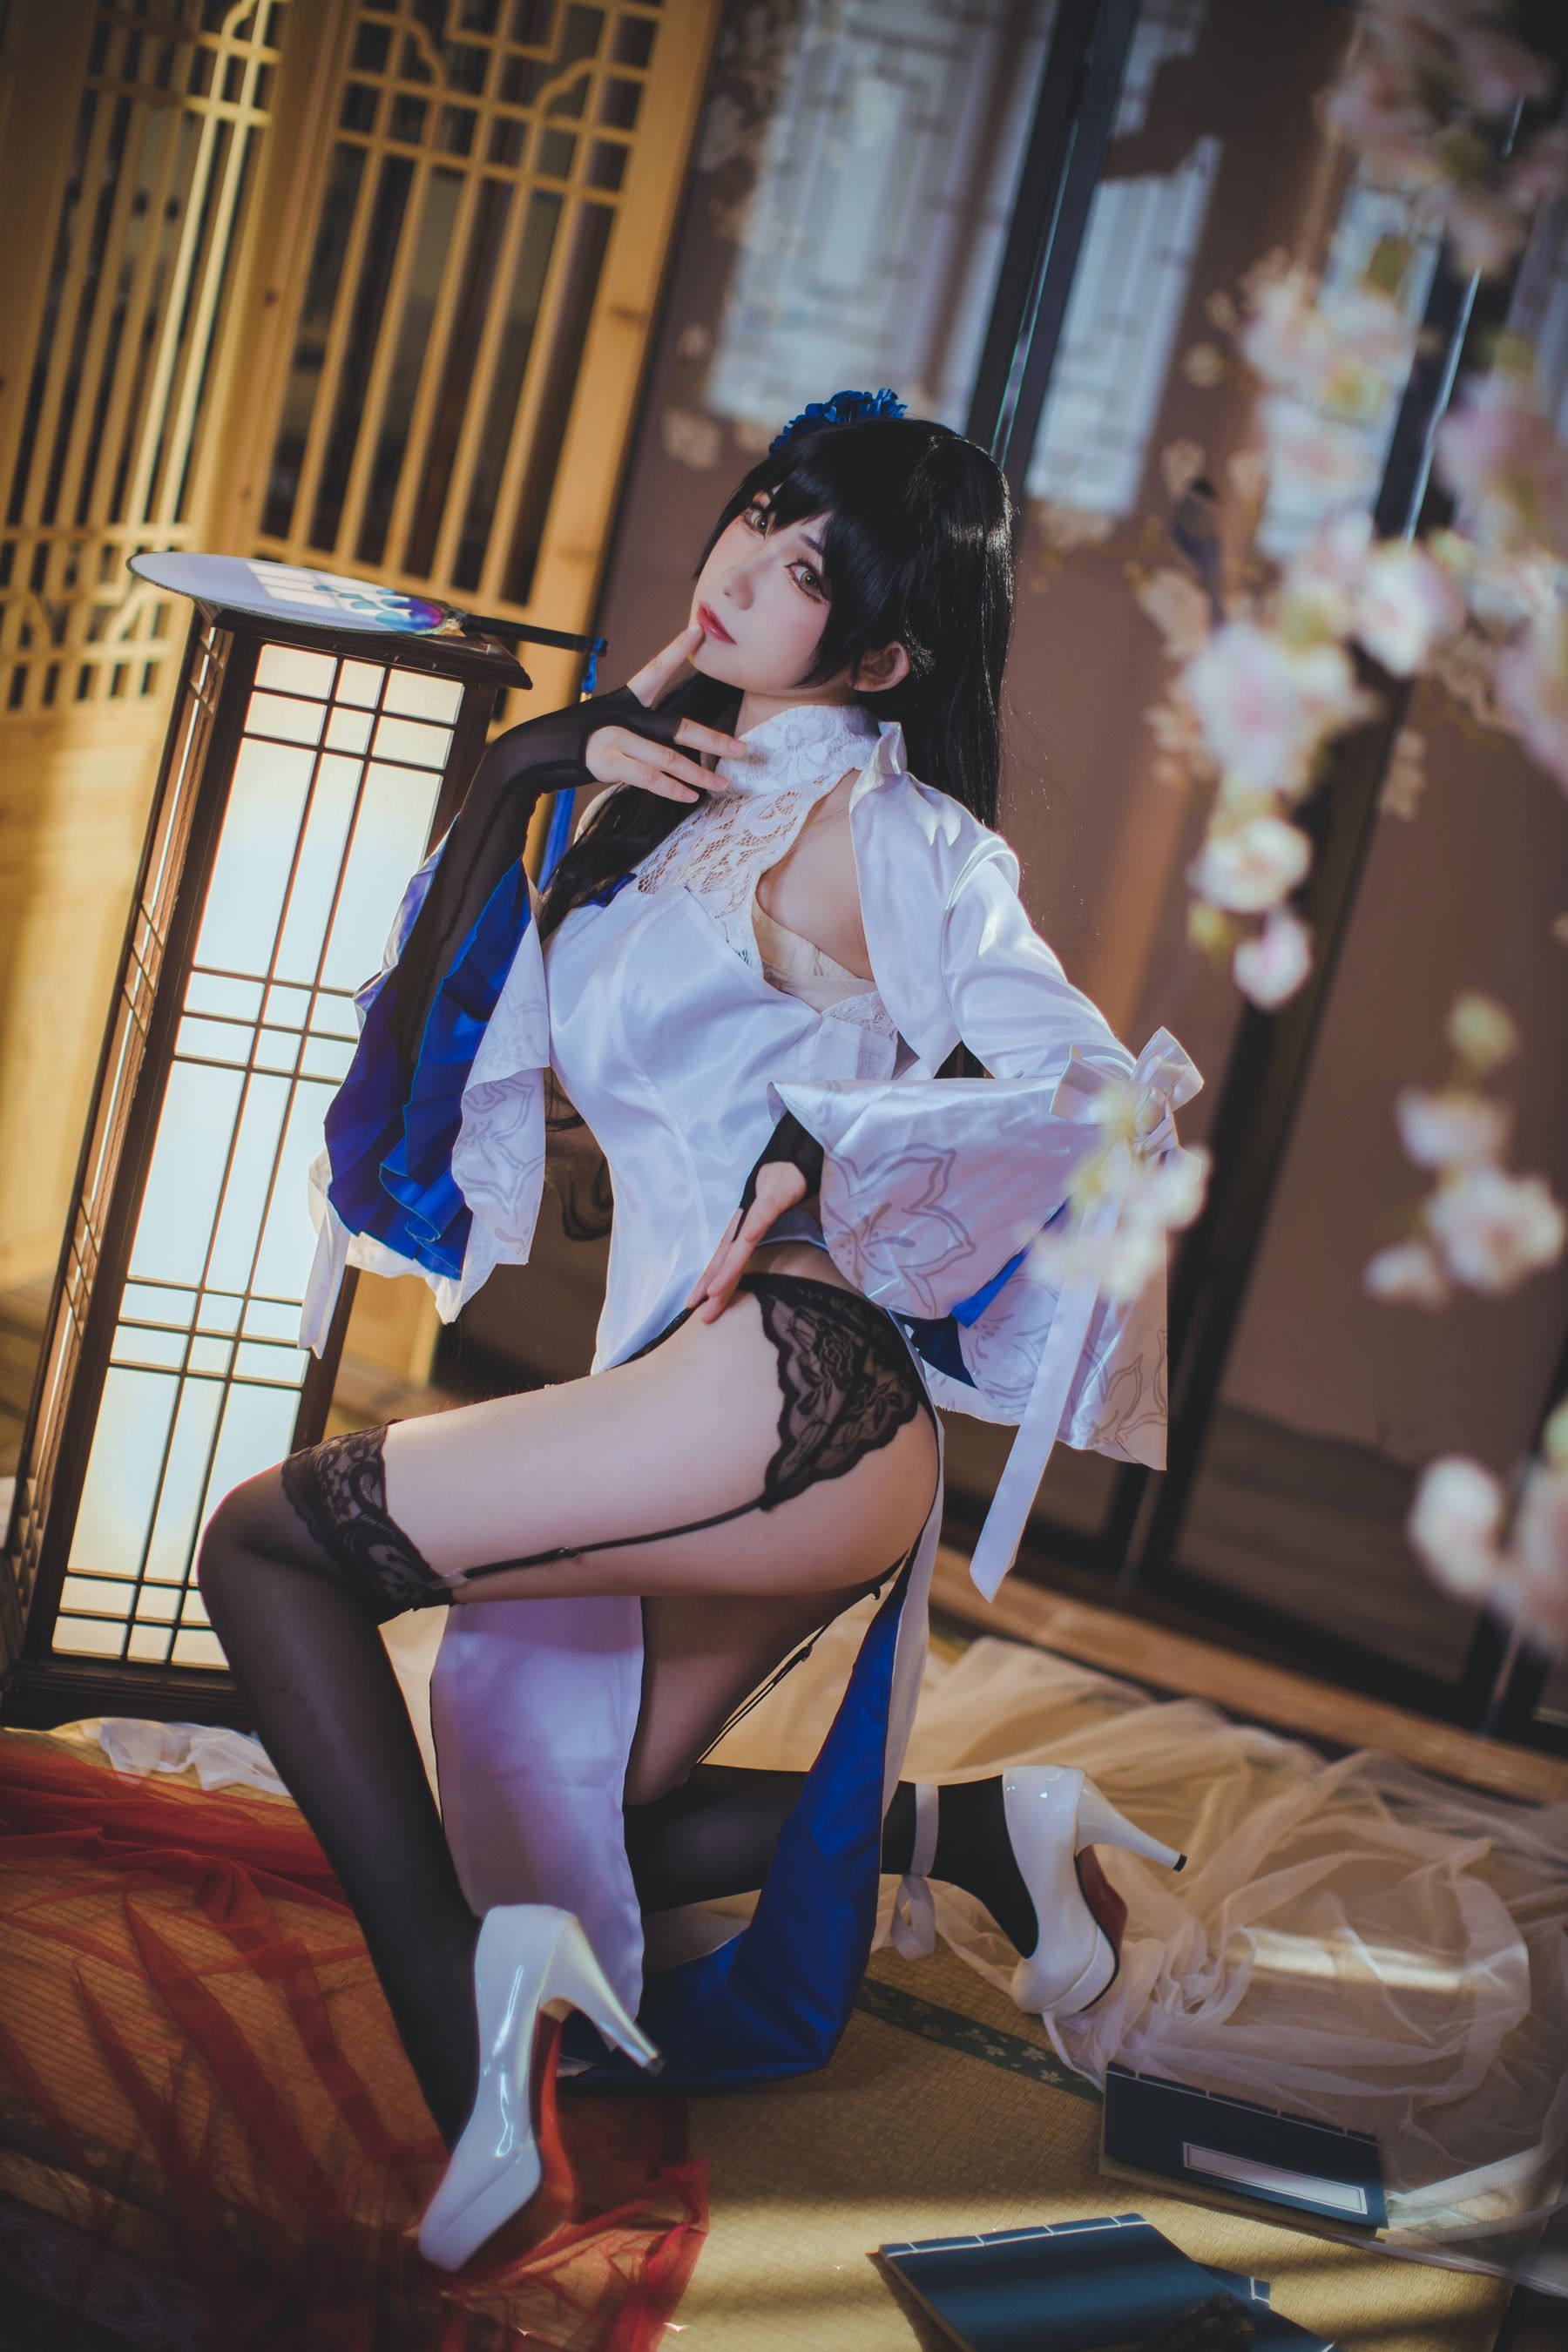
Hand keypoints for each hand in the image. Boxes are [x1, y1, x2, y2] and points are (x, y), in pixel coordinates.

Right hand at [584, 622, 751, 802]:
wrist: (539, 751)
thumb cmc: (580, 739)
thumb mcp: (611, 724)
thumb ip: (642, 731)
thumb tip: (676, 748)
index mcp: (626, 701)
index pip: (655, 671)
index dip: (675, 650)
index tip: (696, 631)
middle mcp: (624, 717)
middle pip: (679, 728)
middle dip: (713, 740)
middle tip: (741, 749)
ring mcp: (616, 739)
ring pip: (668, 758)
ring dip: (698, 775)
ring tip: (722, 784)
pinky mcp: (609, 762)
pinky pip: (649, 778)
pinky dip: (672, 789)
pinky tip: (690, 795)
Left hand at [685, 1162, 807, 1320]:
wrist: (791, 1159)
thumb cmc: (780, 1191)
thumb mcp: (771, 1223)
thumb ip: (768, 1242)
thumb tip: (771, 1264)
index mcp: (742, 1232)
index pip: (725, 1263)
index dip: (712, 1285)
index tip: (699, 1308)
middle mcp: (743, 1225)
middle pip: (726, 1260)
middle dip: (712, 1288)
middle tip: (700, 1315)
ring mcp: (756, 1211)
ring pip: (739, 1244)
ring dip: (726, 1268)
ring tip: (714, 1291)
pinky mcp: (772, 1198)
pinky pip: (762, 1216)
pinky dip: (753, 1229)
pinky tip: (745, 1244)